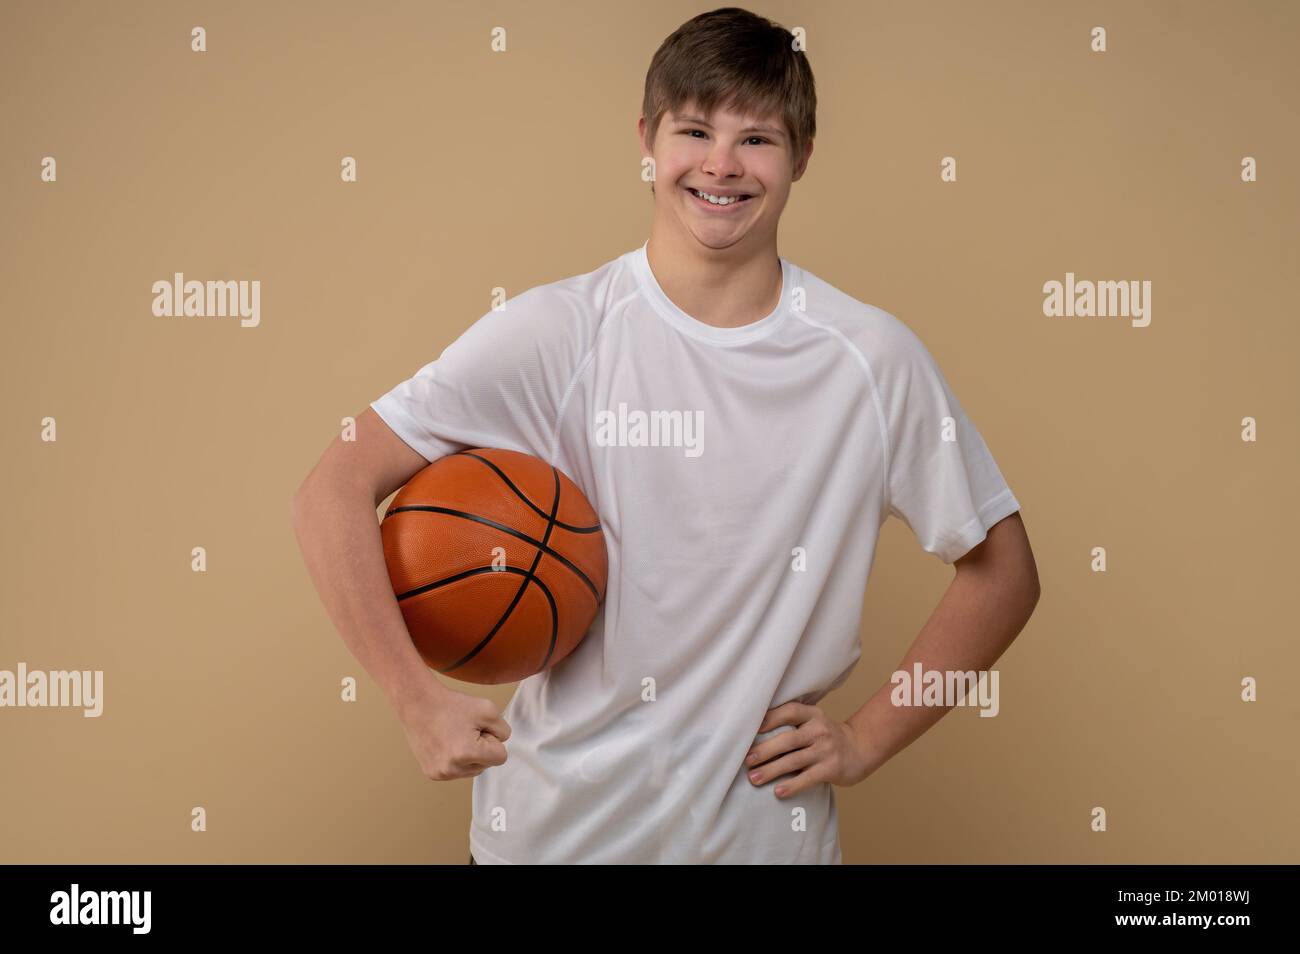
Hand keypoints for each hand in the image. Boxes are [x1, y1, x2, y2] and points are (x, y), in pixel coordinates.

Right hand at [394, 685, 510, 781]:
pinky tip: (446, 744)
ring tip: (455, 737)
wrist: (418, 704)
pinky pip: (458, 771)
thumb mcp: (488, 709)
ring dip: (470, 756)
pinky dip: (457, 760)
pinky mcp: (432, 774)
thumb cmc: (452, 705)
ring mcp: (441, 774)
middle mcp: (452, 769)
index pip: (501, 757)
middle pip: (487, 765)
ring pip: (473, 770)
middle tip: (465, 730)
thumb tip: (500, 745)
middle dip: (482, 749)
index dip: (493, 740)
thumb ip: (504, 730)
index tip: (478, 728)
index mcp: (467, 753)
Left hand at [743, 702, 873, 798]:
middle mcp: (819, 730)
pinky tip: (778, 791)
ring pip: (793, 761)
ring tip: (754, 778)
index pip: (788, 711)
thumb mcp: (813, 722)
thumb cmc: (826, 737)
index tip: (749, 729)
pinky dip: (791, 785)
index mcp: (812, 714)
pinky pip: (807, 778)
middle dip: (764, 750)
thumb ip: (792, 724)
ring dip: (771, 771)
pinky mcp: (831, 769)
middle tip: (746, 760)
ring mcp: (826, 750)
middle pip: (787, 740)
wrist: (860, 749)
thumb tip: (754, 735)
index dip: (769, 719)